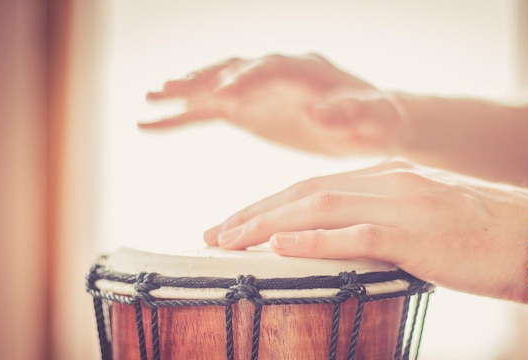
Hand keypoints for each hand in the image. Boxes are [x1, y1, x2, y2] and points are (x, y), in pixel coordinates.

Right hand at [139, 53, 405, 154]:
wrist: (371, 122)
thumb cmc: (377, 118)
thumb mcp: (375, 116)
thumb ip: (351, 112)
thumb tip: (320, 111)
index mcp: (307, 71)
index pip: (272, 68)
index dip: (248, 80)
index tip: (224, 96)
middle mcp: (276, 74)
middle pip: (234, 70)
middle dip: (203, 80)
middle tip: (168, 89)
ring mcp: (258, 91)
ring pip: (215, 88)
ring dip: (184, 93)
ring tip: (150, 99)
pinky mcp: (248, 110)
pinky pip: (209, 111)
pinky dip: (181, 117)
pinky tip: (151, 123)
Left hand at [204, 159, 527, 302]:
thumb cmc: (483, 237)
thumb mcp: (424, 221)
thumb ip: (384, 226)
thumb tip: (344, 246)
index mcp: (389, 176)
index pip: (314, 185)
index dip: (269, 202)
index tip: (235, 221)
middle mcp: (388, 181)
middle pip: (305, 190)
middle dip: (253, 211)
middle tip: (213, 231)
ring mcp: (401, 203)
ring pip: (318, 206)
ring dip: (267, 223)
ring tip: (228, 241)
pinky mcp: (415, 233)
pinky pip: (353, 234)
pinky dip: (312, 239)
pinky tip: (277, 245)